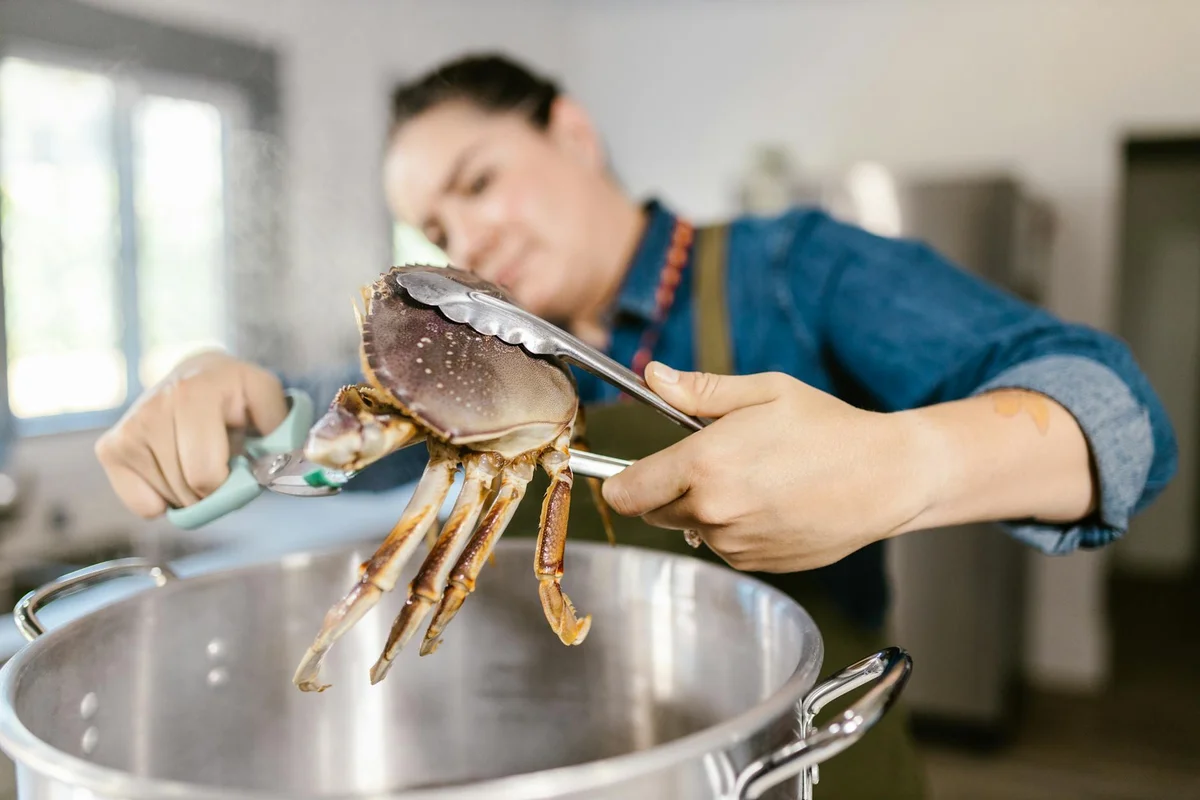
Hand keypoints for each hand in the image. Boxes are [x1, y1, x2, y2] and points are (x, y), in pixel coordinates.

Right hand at [94, 350, 287, 518]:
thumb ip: (281, 431)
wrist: (195, 374)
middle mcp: (154, 406)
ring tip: (196, 457)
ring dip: (189, 493)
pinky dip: (161, 500)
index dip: (229, 484)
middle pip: (186, 490)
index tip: (238, 464)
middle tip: (219, 462)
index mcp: (195, 392)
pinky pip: (142, 505)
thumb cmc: (236, 394)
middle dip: (211, 489)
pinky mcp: (110, 448)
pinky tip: (173, 468)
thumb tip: (283, 465)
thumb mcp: (266, 399)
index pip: (205, 475)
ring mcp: (128, 428)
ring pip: (165, 500)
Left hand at [600, 362, 931, 571]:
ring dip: (703, 508)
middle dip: (667, 488)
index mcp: (706, 465)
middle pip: (653, 511)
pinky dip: (732, 528)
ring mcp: (735, 544)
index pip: (625, 491)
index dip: (617, 481)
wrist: (887, 478)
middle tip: (710, 460)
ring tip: (753, 479)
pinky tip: (770, 503)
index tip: (623, 472)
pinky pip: (723, 546)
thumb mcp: (764, 393)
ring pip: (689, 528)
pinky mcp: (757, 564)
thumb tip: (652, 376)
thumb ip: (699, 391)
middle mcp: (714, 512)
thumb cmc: (828, 427)